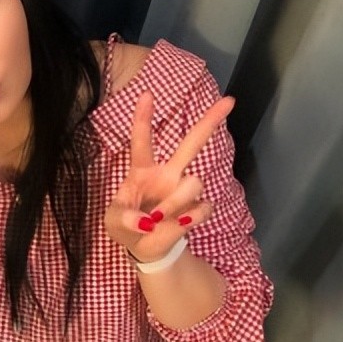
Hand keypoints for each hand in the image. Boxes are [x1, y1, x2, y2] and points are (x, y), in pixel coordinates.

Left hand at [105, 91, 234, 262]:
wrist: (144, 248)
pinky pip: (202, 207)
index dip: (143, 118)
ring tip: (157, 218)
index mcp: (142, 170)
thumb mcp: (113, 222)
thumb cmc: (125, 225)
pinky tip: (177, 225)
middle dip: (210, 122)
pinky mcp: (197, 208)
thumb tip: (144, 220)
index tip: (147, 94)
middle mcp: (168, 174)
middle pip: (191, 144)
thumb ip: (123, 218)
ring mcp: (184, 190)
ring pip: (193, 183)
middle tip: (230, 100)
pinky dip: (188, 219)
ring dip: (175, 202)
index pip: (142, 142)